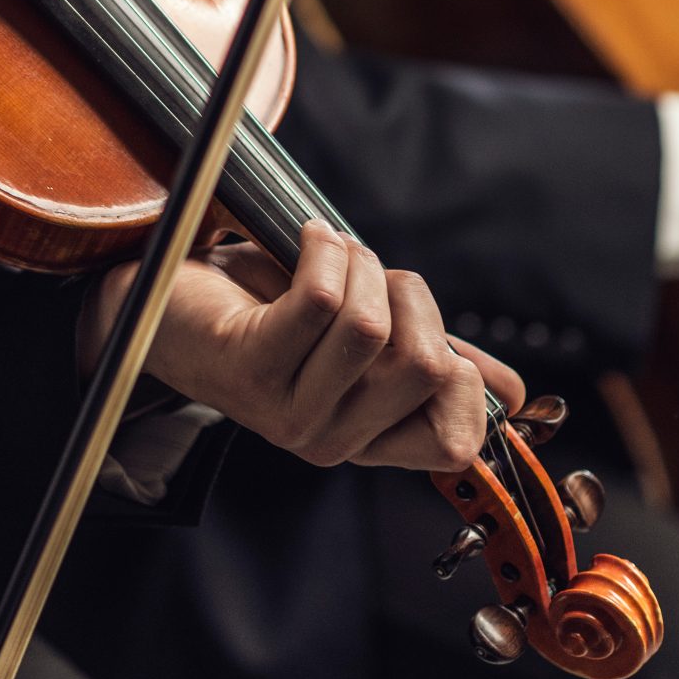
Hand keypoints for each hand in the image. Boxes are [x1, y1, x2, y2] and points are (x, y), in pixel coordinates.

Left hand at [81, 222, 524, 470]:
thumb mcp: (361, 339)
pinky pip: (321, 299)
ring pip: (372, 326)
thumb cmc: (266, 314)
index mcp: (366, 440)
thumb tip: (513, 396)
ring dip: (361, 263)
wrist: (164, 303)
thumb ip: (432, 363)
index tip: (419, 322)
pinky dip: (324, 248)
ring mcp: (286, 414)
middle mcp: (329, 441)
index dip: (460, 371)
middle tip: (367, 272)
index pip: (456, 441)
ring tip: (329, 251)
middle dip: (409, 294)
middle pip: (424, 364)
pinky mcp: (249, 370)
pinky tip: (305, 237)